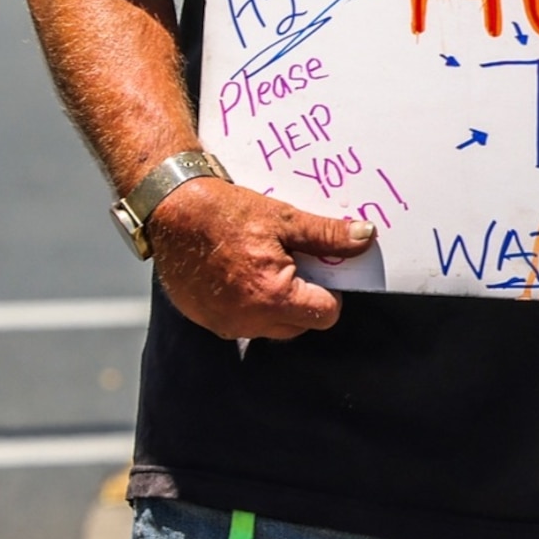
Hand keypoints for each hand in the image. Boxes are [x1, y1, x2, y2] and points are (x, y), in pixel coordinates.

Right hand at [147, 179, 374, 342]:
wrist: (172, 211)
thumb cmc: (227, 213)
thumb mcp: (285, 219)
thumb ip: (328, 235)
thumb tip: (365, 238)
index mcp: (272, 298)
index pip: (325, 314)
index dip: (331, 291)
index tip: (320, 268)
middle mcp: (247, 321)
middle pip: (299, 325)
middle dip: (304, 299)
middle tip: (294, 263)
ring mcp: (224, 324)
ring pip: (270, 327)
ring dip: (277, 304)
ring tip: (266, 266)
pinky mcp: (206, 320)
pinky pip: (242, 323)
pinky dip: (249, 304)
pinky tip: (241, 273)